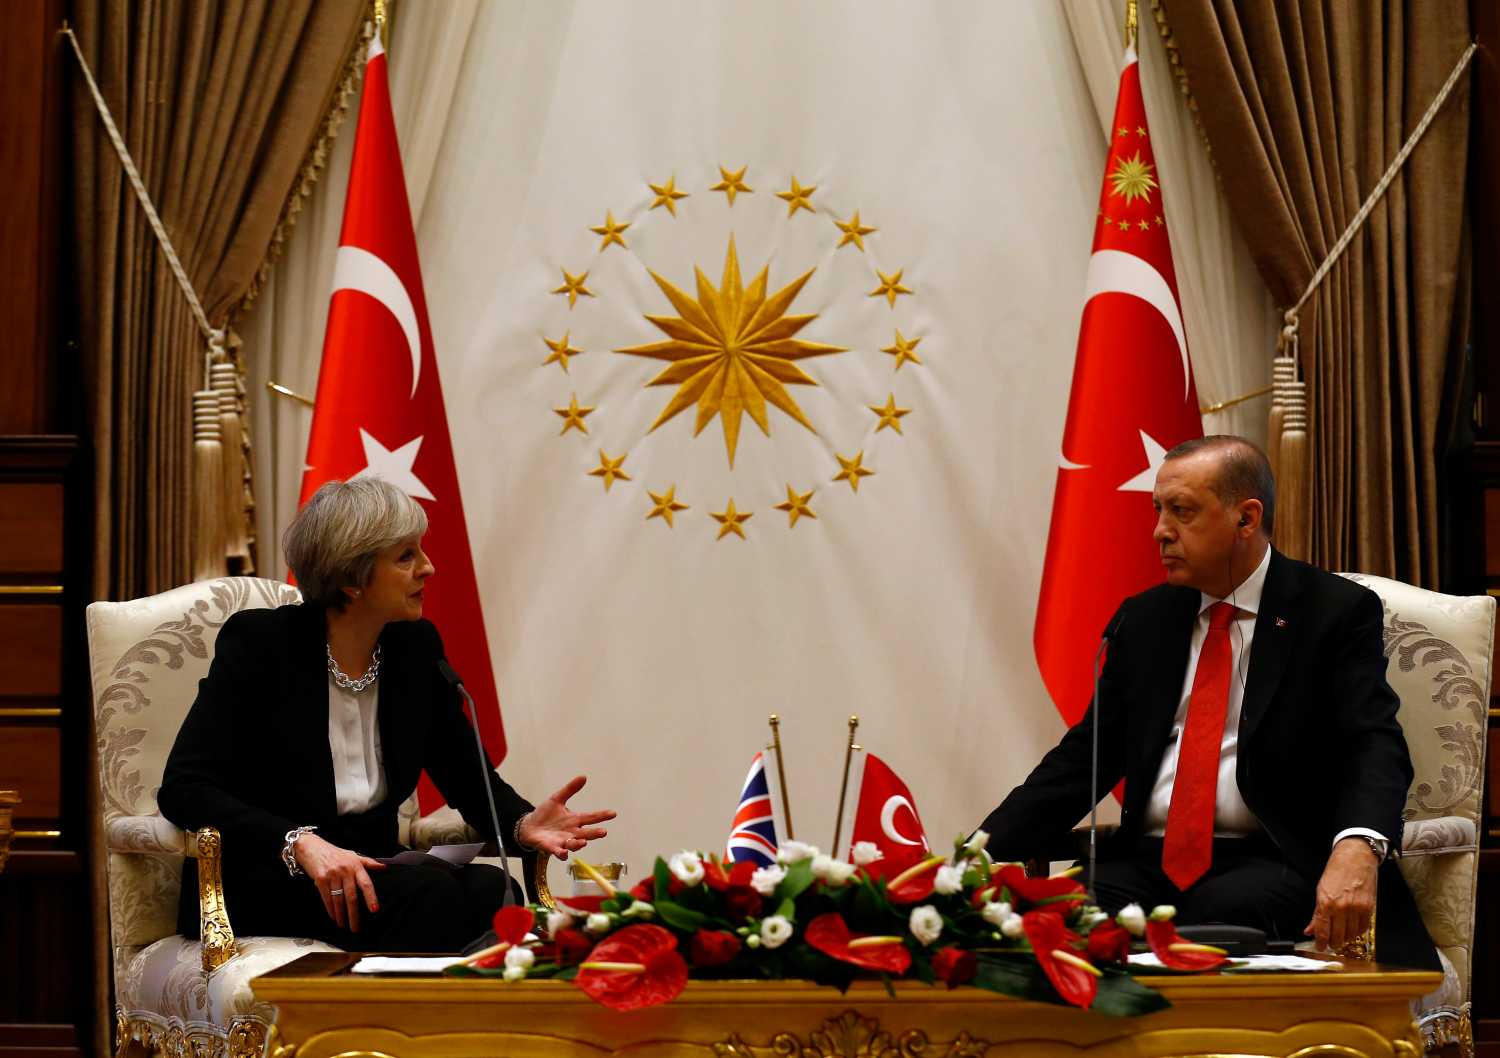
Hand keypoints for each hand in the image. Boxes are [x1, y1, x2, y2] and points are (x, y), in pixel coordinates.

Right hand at [293, 832, 386, 931]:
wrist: (311, 847)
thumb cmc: (334, 853)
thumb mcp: (352, 855)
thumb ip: (368, 863)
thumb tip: (384, 867)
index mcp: (355, 865)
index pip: (366, 883)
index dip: (371, 897)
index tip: (374, 909)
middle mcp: (345, 870)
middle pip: (351, 897)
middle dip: (354, 914)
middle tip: (356, 928)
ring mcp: (332, 875)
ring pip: (338, 900)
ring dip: (341, 915)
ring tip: (344, 925)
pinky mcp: (320, 880)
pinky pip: (327, 899)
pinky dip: (330, 910)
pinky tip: (334, 917)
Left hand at [517, 775, 615, 859]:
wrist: (530, 826)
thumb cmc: (545, 814)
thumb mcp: (557, 798)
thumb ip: (570, 789)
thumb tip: (584, 776)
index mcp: (575, 820)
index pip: (591, 817)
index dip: (602, 815)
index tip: (613, 813)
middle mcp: (572, 832)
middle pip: (586, 833)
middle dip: (595, 833)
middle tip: (603, 832)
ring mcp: (563, 841)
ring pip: (574, 844)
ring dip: (579, 844)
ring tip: (583, 842)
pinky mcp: (552, 847)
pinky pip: (559, 852)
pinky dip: (562, 853)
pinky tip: (564, 853)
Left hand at [1304, 837, 1378, 951]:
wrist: (1356, 858)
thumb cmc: (1337, 871)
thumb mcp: (1321, 890)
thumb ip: (1316, 913)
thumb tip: (1310, 929)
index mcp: (1326, 902)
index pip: (1323, 930)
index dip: (1321, 942)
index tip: (1320, 947)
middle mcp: (1342, 907)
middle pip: (1337, 936)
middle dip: (1333, 943)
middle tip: (1330, 944)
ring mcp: (1357, 909)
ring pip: (1351, 935)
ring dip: (1345, 939)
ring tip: (1341, 937)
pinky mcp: (1369, 908)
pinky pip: (1363, 928)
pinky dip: (1357, 932)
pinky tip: (1352, 931)